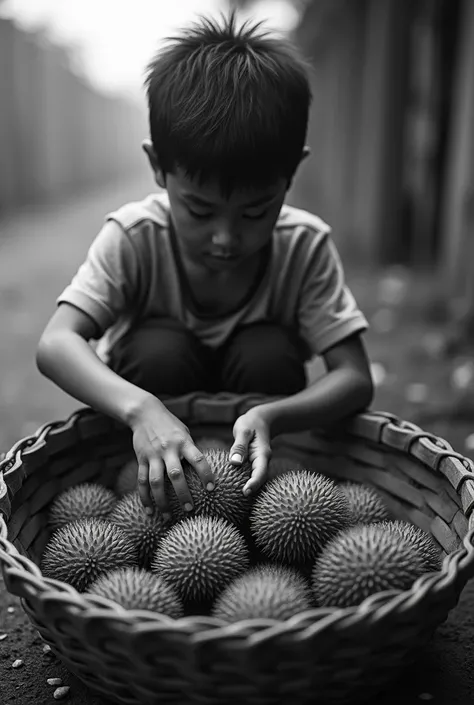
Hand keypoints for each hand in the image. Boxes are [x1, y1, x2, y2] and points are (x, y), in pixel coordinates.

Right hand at [129, 395, 214, 516]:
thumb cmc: (170, 425)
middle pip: (176, 474)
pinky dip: (144, 497)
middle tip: (190, 510)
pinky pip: (141, 481)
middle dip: (183, 494)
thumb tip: (204, 470)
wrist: (144, 413)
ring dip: (162, 501)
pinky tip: (149, 511)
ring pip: (156, 482)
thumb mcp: (184, 433)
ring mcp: (153, 455)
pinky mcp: (141, 459)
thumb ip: (191, 450)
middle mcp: (168, 449)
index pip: (198, 459)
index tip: (211, 488)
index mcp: (183, 442)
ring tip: (168, 518)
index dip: (206, 474)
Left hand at [229, 407, 271, 495]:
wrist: (261, 419)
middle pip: (259, 479)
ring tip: (233, 499)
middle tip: (236, 501)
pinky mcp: (252, 462)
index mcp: (262, 454)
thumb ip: (239, 446)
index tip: (245, 492)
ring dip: (247, 487)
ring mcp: (258, 462)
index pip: (260, 472)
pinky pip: (249, 473)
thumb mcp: (244, 430)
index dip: (254, 483)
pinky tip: (231, 486)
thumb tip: (234, 463)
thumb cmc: (251, 422)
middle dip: (251, 490)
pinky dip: (243, 480)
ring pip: (255, 478)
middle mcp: (262, 461)